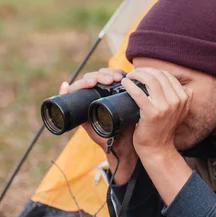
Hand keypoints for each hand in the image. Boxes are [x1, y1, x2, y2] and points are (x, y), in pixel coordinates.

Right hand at [59, 68, 137, 182]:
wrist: (122, 145)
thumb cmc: (130, 126)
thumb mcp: (134, 108)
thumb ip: (137, 96)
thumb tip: (150, 80)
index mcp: (110, 91)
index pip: (107, 74)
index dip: (112, 72)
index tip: (122, 75)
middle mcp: (97, 94)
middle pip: (95, 76)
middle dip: (103, 74)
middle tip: (113, 79)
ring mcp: (87, 101)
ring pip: (84, 82)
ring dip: (90, 78)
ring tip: (98, 82)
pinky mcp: (78, 111)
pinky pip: (68, 97)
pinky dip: (65, 90)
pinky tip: (67, 86)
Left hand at [121, 67, 191, 158]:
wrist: (158, 149)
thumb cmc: (163, 129)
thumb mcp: (179, 112)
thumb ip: (181, 98)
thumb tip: (182, 84)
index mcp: (184, 98)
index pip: (167, 76)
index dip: (153, 71)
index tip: (143, 73)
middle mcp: (177, 101)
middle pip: (159, 75)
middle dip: (144, 71)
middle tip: (134, 74)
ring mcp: (165, 107)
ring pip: (150, 80)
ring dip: (137, 74)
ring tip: (129, 77)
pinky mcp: (152, 113)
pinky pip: (139, 93)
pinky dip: (130, 86)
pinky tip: (125, 83)